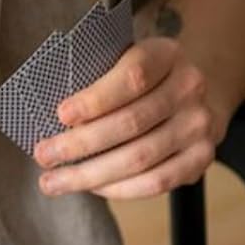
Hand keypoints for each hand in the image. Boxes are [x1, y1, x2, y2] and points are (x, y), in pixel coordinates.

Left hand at [34, 38, 220, 200]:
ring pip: (140, 158)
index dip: (96, 99)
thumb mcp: (125, 59)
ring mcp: (199, 126)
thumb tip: (55, 120)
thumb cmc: (145, 80)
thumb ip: (98, 77)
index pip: (132, 77)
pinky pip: (157, 182)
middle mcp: (190, 89)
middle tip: (43, 155)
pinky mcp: (201, 158)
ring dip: (91, 174)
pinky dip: (119, 189)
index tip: (61, 115)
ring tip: (55, 181)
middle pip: (132, 123)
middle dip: (81, 144)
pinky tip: (92, 188)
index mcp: (166, 55)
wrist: (198, 96)